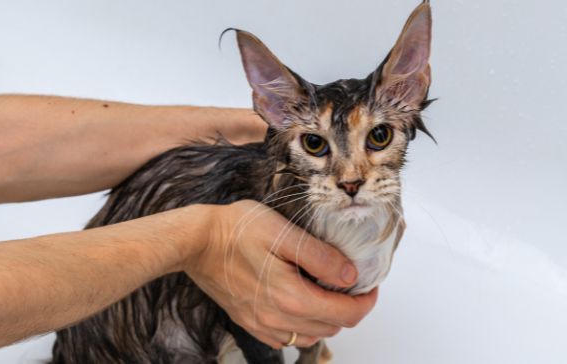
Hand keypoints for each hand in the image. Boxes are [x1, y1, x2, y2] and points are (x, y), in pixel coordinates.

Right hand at [184, 200, 377, 347]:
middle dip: (349, 307)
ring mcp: (263, 325)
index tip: (370, 284)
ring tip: (326, 290)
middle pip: (333, 327)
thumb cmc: (237, 230)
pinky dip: (303, 325)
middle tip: (350, 282)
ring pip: (312, 335)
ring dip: (327, 317)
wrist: (196, 242)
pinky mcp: (251, 323)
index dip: (366, 301)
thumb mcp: (285, 233)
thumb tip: (350, 276)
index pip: (347, 315)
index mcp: (292, 298)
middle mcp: (279, 320)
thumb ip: (321, 258)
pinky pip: (288, 337)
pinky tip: (300, 301)